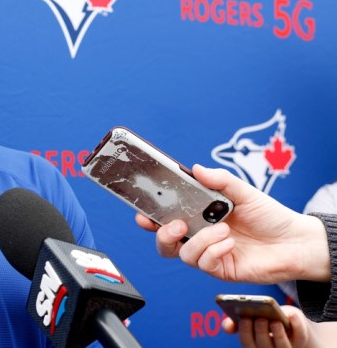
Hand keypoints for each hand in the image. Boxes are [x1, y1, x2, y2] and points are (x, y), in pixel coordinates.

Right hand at [134, 165, 330, 283]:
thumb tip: (196, 168)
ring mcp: (209, 253)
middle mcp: (199, 236)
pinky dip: (214, 251)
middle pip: (165, 242)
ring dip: (200, 241)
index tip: (142, 213)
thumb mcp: (244, 191)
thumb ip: (220, 179)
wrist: (295, 241)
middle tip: (177, 225)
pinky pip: (204, 263)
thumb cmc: (269, 216)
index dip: (149, 217)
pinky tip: (230, 243)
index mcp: (199, 215)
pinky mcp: (220, 269)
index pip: (166, 217)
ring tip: (222, 230)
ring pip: (183, 253)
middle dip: (162, 234)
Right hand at [222, 305, 326, 347]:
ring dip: (277, 334)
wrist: (289, 323)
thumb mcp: (251, 317)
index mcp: (254, 343)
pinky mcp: (301, 340)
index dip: (245, 332)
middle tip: (259, 318)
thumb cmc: (265, 317)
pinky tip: (291, 315)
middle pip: (264, 346)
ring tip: (274, 320)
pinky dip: (296, 324)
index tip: (243, 318)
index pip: (247, 342)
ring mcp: (286, 347)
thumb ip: (237, 321)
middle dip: (261, 332)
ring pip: (282, 346)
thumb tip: (226, 326)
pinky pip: (300, 335)